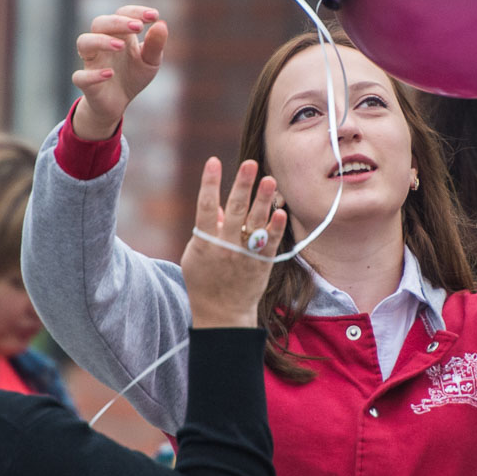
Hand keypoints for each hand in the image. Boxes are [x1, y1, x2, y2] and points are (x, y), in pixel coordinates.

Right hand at [72, 6, 167, 140]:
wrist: (118, 102)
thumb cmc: (133, 75)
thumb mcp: (150, 61)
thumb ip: (156, 44)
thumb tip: (161, 24)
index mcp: (118, 34)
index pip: (122, 13)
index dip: (136, 12)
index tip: (154, 16)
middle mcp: (101, 43)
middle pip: (99, 22)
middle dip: (118, 22)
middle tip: (138, 27)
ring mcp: (92, 62)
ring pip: (84, 42)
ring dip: (101, 41)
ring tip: (121, 46)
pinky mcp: (86, 83)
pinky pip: (80, 76)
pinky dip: (93, 74)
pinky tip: (110, 74)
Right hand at [180, 157, 285, 327]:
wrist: (222, 313)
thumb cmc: (204, 281)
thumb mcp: (195, 255)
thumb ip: (205, 230)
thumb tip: (218, 206)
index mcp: (205, 242)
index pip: (205, 207)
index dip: (209, 183)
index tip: (213, 161)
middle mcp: (226, 246)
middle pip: (235, 210)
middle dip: (242, 185)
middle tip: (250, 163)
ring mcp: (245, 255)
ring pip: (255, 223)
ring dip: (263, 200)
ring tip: (271, 180)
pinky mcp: (262, 263)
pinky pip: (270, 243)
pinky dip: (275, 228)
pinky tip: (281, 211)